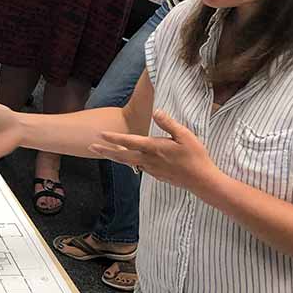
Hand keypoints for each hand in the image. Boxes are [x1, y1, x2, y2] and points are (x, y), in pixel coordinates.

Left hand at [90, 110, 219, 195]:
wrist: (201, 180)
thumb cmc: (195, 156)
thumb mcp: (185, 135)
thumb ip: (168, 124)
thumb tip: (156, 112)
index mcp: (154, 148)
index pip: (129, 141)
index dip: (113, 138)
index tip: (100, 134)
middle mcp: (148, 159)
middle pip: (122, 156)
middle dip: (105, 151)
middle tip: (90, 147)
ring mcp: (151, 169)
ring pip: (128, 162)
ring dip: (115, 157)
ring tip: (104, 153)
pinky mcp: (156, 175)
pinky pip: (138, 167)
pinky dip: (129, 163)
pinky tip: (128, 160)